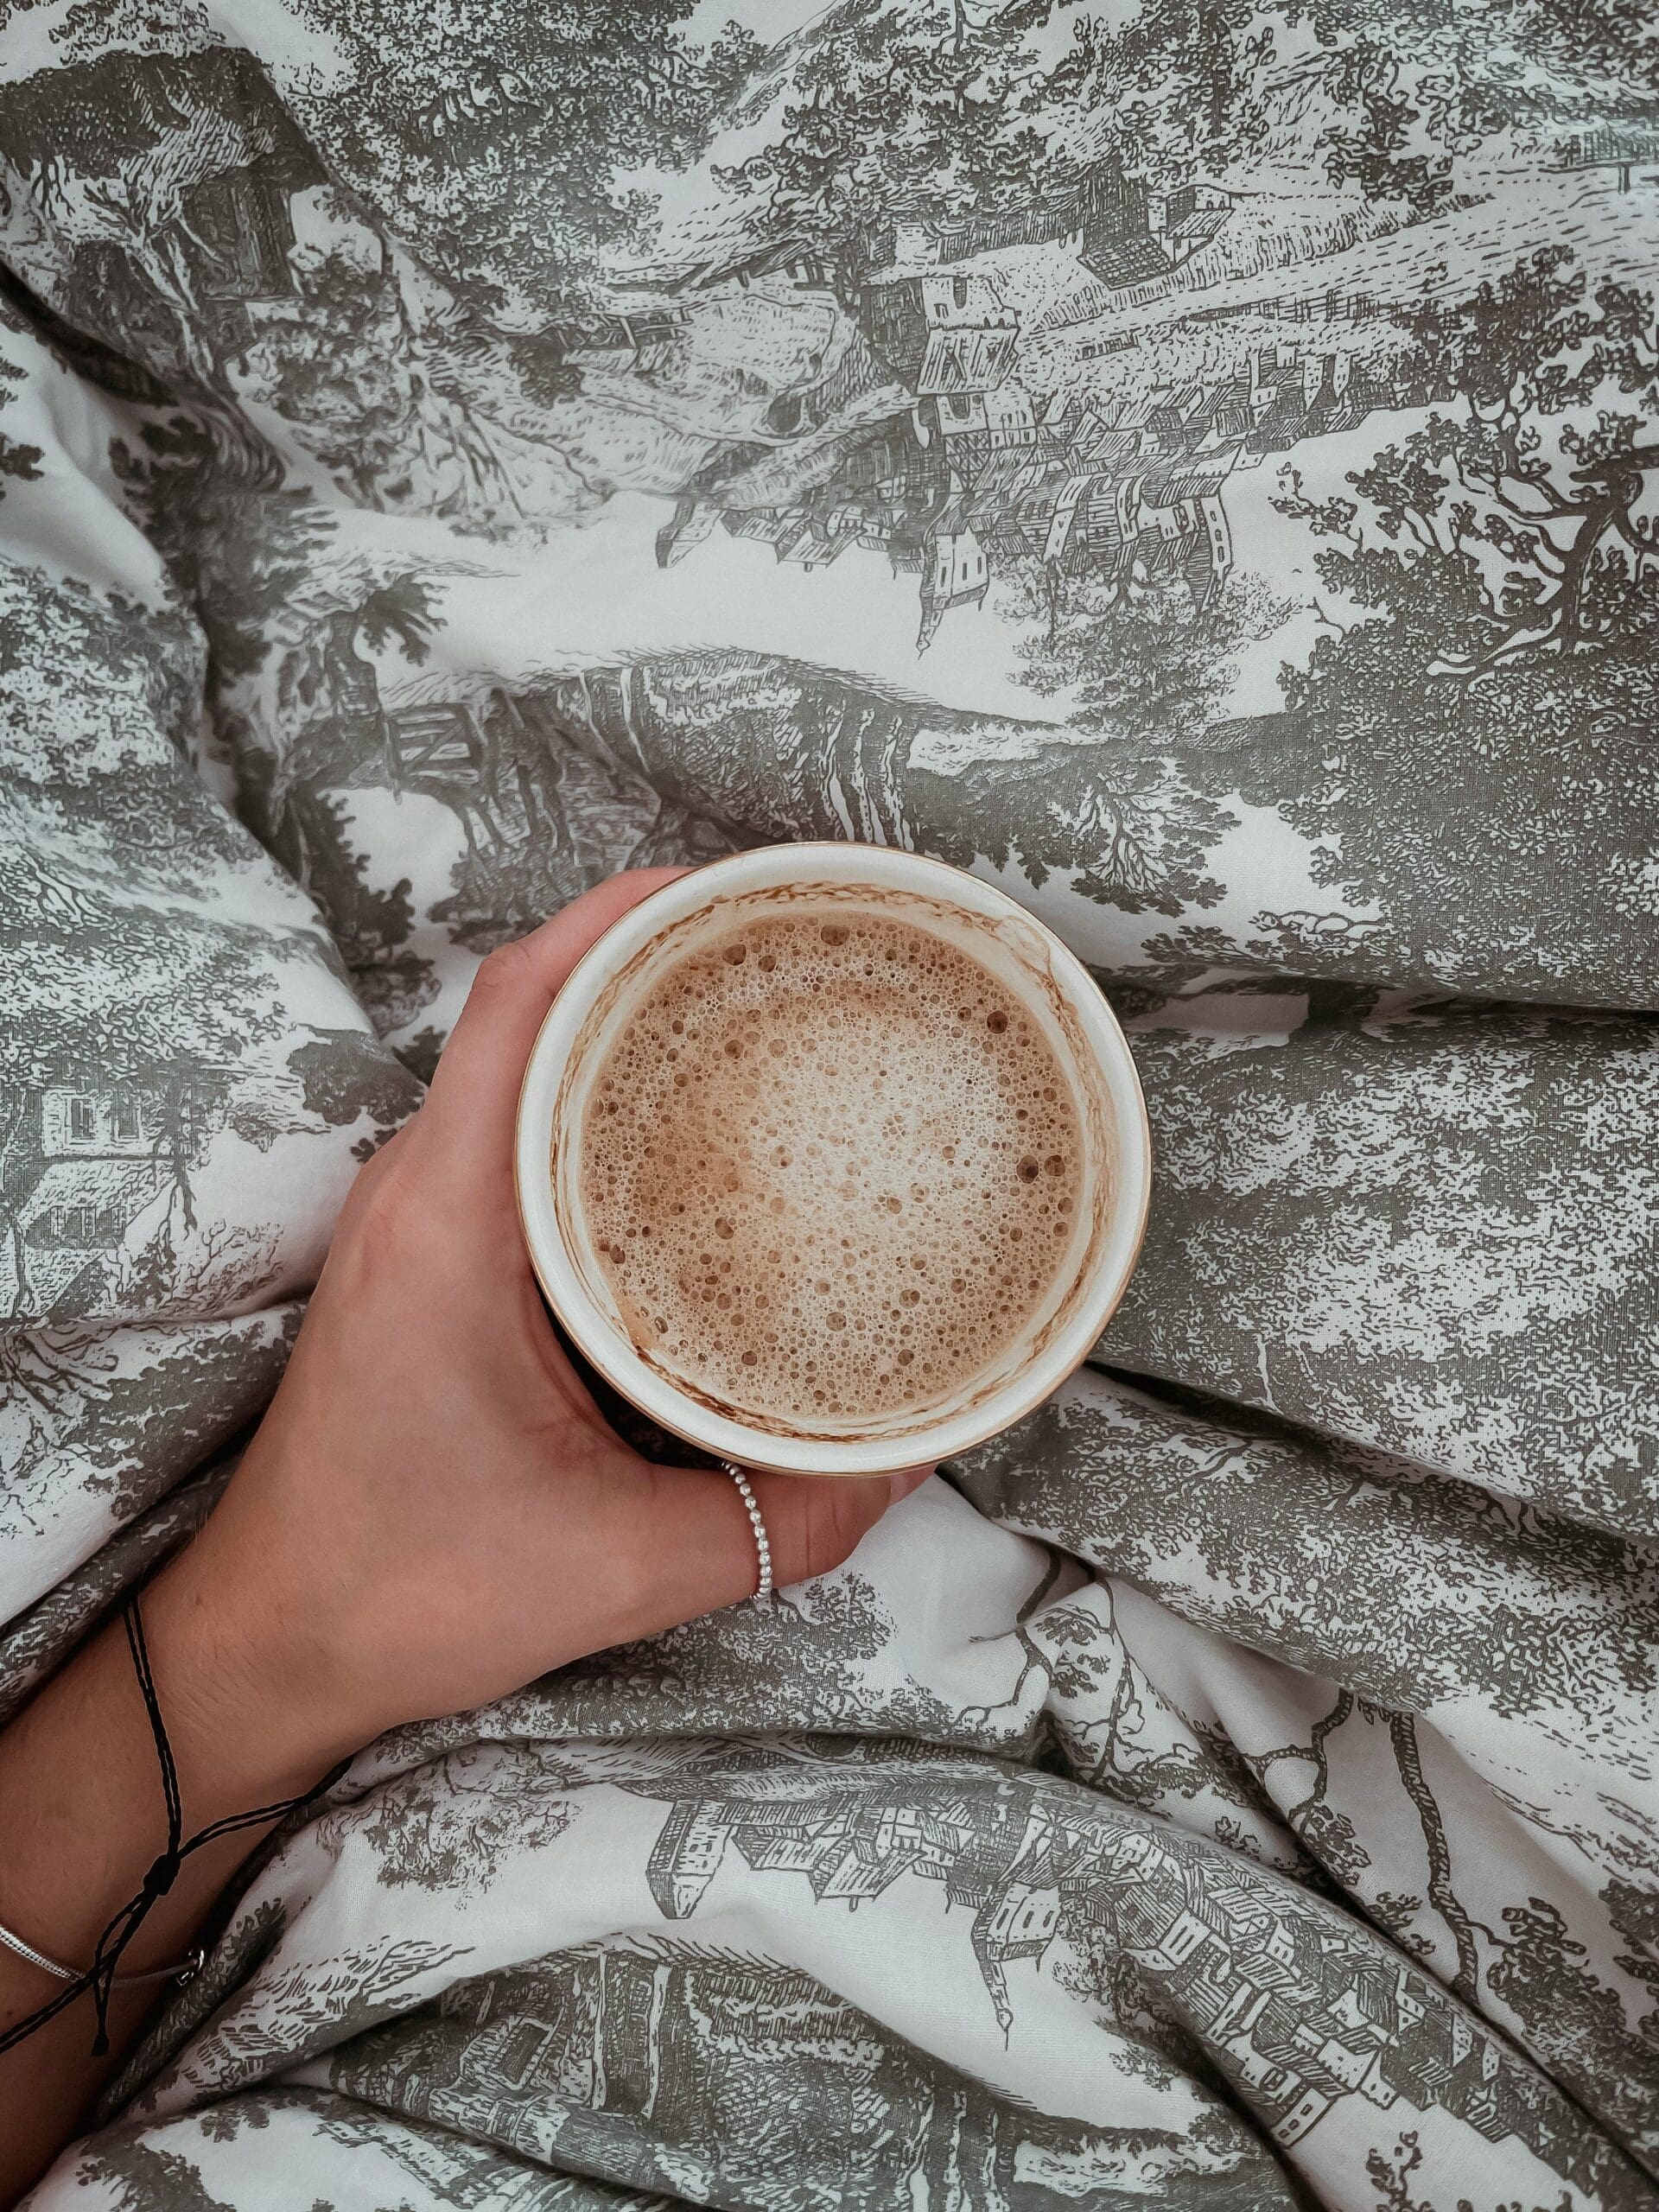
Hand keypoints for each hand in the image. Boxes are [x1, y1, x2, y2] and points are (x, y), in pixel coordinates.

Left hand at [148, 870, 928, 1788]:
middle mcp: (420, 1192)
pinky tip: (692, 1136)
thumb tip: (909, 1459)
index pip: (518, 1006)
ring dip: (623, 1021)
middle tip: (789, 947)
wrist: (268, 1643)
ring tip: (757, 1014)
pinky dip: (597, 1097)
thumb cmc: (404, 1591)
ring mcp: (415, 1217)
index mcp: (449, 1226)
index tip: (738, 888)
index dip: (620, 917)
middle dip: (652, 951)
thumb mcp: (615, 1568)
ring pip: (521, 1063)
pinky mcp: (428, 1254)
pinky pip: (517, 1128)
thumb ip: (775, 1519)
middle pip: (530, 1008)